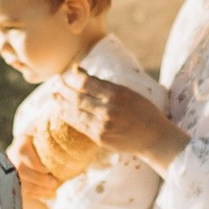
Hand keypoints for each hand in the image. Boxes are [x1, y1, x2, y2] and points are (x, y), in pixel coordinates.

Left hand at [60, 73, 182, 169]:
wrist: (154, 137)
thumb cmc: (142, 110)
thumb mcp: (126, 92)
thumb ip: (101, 83)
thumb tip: (77, 69)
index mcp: (117, 93)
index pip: (86, 82)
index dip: (72, 78)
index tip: (66, 75)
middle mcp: (108, 109)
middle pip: (77, 97)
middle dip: (62, 89)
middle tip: (55, 83)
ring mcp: (103, 125)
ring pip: (75, 112)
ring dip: (61, 103)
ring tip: (53, 95)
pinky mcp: (100, 138)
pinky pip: (79, 125)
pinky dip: (68, 116)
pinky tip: (61, 110)